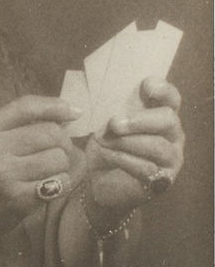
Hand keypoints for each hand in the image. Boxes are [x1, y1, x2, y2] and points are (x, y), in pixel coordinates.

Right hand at [0, 96, 79, 254]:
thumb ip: (15, 127)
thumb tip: (67, 115)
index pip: (25, 107)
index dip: (54, 106)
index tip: (73, 112)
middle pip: (50, 133)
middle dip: (63, 142)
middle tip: (59, 152)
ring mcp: (5, 174)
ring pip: (59, 158)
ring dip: (62, 166)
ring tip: (50, 172)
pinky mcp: (18, 198)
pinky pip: (59, 183)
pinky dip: (61, 184)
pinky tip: (49, 187)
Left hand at [84, 79, 184, 213]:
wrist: (98, 180)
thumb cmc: (106, 145)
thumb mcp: (104, 124)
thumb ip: (109, 110)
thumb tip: (95, 102)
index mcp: (160, 114)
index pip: (171, 98)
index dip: (163, 90)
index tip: (146, 85)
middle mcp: (172, 135)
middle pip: (168, 120)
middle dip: (140, 120)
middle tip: (114, 123)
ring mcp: (170, 158)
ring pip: (157, 146)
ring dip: (127, 142)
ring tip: (104, 141)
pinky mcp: (161, 180)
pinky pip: (146, 168)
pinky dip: (123, 159)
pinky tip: (107, 155)